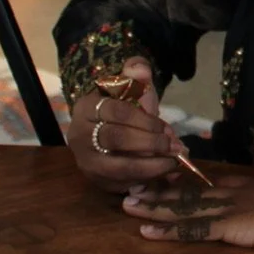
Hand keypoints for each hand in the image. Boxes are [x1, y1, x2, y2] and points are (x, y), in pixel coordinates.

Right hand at [66, 57, 180, 191]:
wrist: (104, 129)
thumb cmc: (121, 108)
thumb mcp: (129, 89)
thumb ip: (136, 76)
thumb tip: (141, 68)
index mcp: (86, 108)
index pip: (117, 112)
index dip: (145, 121)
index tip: (166, 127)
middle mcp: (79, 135)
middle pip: (116, 139)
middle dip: (150, 143)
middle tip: (174, 146)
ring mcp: (86, 160)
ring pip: (118, 167)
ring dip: (150, 167)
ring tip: (174, 163)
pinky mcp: (96, 180)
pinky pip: (121, 184)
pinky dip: (146, 182)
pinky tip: (166, 175)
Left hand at [120, 167, 253, 246]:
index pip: (218, 183)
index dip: (192, 183)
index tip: (170, 179)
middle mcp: (240, 193)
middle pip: (194, 191)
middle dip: (163, 192)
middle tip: (135, 188)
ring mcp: (234, 208)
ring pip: (185, 207)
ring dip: (155, 207)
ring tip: (128, 205)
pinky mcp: (234, 226)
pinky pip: (193, 229)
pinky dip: (168, 230)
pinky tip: (147, 231)